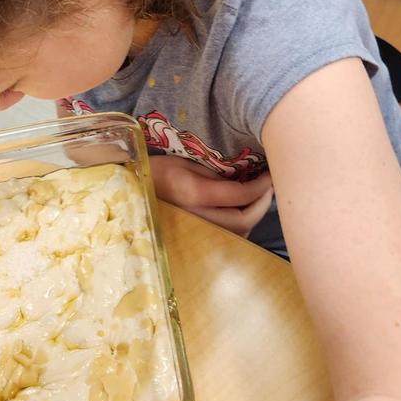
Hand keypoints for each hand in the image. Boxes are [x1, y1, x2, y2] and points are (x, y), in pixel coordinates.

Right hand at [148, 156, 273, 237]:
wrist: (130, 192)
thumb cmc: (158, 170)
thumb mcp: (186, 161)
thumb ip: (217, 173)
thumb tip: (249, 178)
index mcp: (193, 193)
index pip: (240, 195)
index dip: (260, 186)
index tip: (270, 175)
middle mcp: (196, 217)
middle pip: (243, 221)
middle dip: (262, 204)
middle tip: (270, 187)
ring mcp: (194, 232)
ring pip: (237, 233)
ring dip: (253, 216)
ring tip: (259, 197)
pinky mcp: (193, 239)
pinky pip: (226, 237)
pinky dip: (240, 225)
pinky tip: (242, 210)